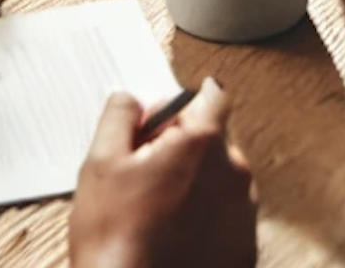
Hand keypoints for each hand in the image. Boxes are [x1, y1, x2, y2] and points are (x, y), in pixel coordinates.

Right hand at [70, 80, 255, 267]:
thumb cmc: (115, 242)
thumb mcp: (100, 165)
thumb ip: (120, 116)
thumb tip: (134, 99)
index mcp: (204, 143)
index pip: (212, 96)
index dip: (182, 107)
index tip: (160, 128)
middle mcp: (234, 172)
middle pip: (214, 139)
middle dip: (184, 150)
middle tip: (146, 179)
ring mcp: (244, 213)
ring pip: (221, 180)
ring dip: (196, 187)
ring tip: (157, 216)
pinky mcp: (244, 249)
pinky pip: (227, 219)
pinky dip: (206, 222)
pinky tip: (174, 240)